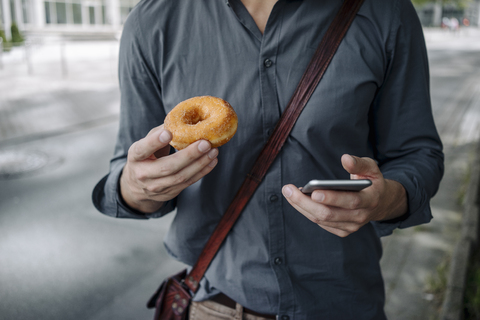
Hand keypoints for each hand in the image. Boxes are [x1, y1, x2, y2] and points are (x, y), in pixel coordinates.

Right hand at [120, 125, 218, 212]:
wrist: (138, 188)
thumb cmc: (144, 159)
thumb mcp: (144, 144)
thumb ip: (159, 133)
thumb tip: (180, 119)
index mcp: (135, 158)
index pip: (142, 150)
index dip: (154, 142)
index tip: (169, 133)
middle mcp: (144, 174)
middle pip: (167, 167)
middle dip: (189, 155)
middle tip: (205, 143)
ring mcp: (157, 187)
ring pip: (181, 177)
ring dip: (200, 163)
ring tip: (213, 151)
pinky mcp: (169, 193)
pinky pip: (188, 182)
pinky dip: (202, 171)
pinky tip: (212, 161)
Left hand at [282, 154, 407, 236]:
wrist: (380, 203)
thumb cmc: (372, 181)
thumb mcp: (371, 168)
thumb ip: (359, 163)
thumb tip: (345, 158)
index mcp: (370, 200)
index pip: (350, 201)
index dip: (332, 198)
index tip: (314, 191)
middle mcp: (360, 217)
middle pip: (329, 214)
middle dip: (305, 202)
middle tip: (288, 190)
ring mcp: (351, 226)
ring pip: (321, 220)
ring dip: (302, 207)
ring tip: (288, 192)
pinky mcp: (342, 230)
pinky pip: (321, 223)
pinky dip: (307, 212)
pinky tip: (297, 200)